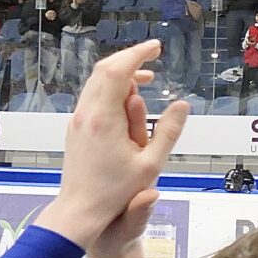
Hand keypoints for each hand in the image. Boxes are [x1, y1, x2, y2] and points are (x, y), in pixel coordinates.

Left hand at [35, 40, 186, 251]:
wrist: (80, 210)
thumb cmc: (116, 192)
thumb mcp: (152, 164)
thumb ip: (168, 132)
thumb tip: (181, 104)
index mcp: (105, 119)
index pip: (118, 71)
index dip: (137, 54)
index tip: (156, 48)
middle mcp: (87, 114)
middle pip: (104, 70)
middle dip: (130, 58)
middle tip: (153, 55)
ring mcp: (78, 120)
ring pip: (96, 82)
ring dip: (121, 74)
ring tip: (147, 77)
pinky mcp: (76, 128)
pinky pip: (93, 96)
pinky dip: (112, 88)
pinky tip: (129, 99)